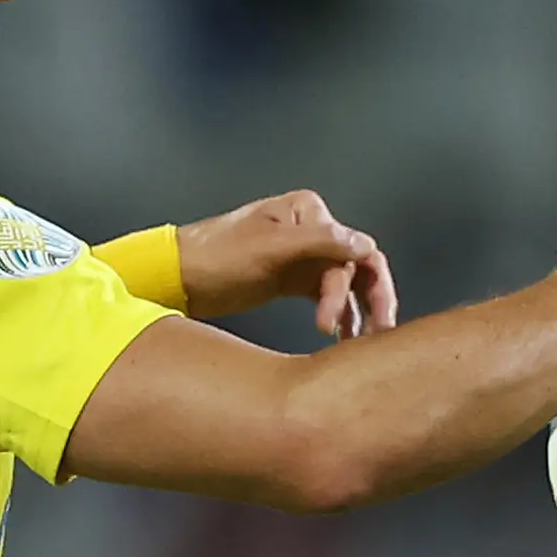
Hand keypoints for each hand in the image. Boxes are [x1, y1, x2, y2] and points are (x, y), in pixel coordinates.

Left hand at [178, 190, 398, 338]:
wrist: (178, 279)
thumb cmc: (216, 257)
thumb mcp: (269, 249)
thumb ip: (319, 243)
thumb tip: (365, 245)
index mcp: (307, 212)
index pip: (350, 248)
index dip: (352, 285)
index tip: (332, 319)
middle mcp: (311, 229)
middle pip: (356, 264)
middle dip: (369, 298)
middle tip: (378, 331)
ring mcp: (303, 255)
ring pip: (345, 283)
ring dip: (354, 311)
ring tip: (356, 343)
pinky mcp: (293, 279)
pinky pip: (327, 297)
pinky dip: (337, 315)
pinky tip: (341, 337)